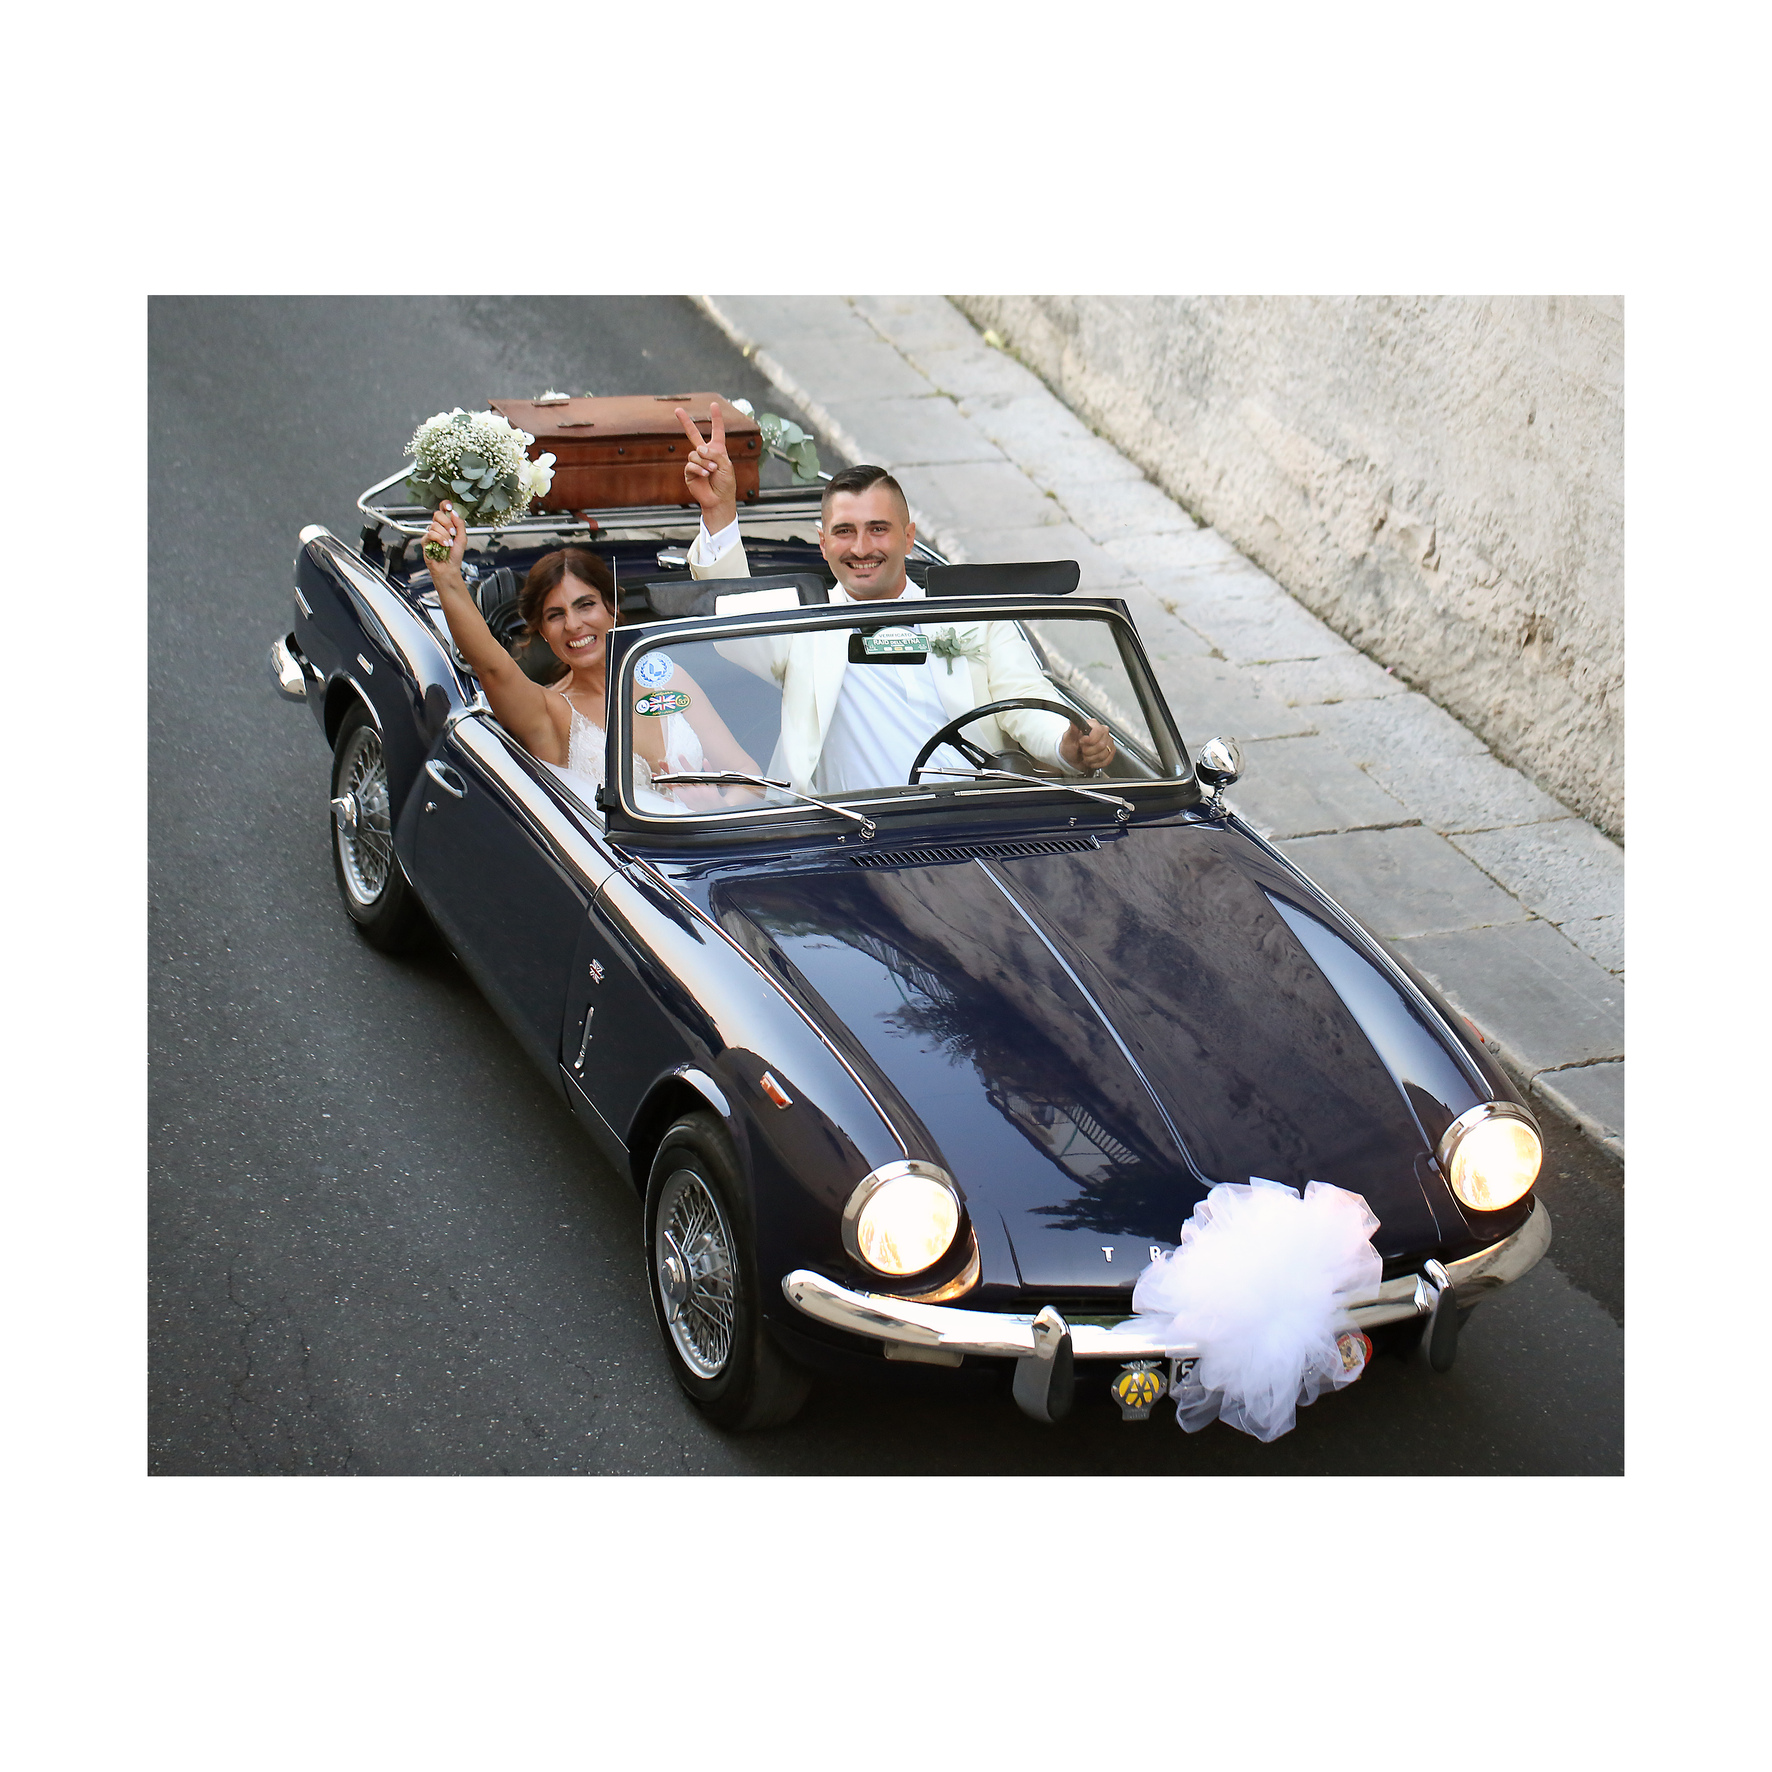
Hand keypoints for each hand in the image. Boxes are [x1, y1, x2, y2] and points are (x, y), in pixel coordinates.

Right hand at [422, 501, 467, 578]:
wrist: (449, 568)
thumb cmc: (454, 555)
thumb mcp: (462, 538)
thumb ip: (460, 524)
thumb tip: (454, 513)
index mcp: (447, 525)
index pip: (443, 510)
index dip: (445, 505)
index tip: (449, 506)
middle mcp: (438, 527)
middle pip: (437, 514)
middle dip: (447, 523)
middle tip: (453, 533)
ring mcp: (431, 533)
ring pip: (435, 525)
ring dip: (445, 535)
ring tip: (449, 544)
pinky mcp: (425, 541)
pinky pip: (431, 534)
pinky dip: (440, 539)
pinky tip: (444, 545)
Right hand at [676, 399, 737, 533]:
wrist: (718, 500)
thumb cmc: (726, 483)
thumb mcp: (726, 465)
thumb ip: (715, 454)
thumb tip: (698, 449)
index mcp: (717, 449)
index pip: (717, 431)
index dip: (716, 418)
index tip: (714, 405)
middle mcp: (705, 453)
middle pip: (693, 434)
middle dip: (685, 422)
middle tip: (677, 410)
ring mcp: (696, 462)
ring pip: (695, 453)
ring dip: (705, 462)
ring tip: (712, 471)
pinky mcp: (689, 472)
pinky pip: (691, 464)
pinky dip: (699, 469)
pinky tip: (705, 475)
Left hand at [1060, 718, 1115, 772]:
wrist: (1072, 757)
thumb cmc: (1070, 746)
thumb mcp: (1068, 738)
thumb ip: (1072, 730)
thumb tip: (1073, 720)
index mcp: (1093, 725)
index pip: (1098, 731)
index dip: (1089, 740)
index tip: (1081, 742)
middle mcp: (1103, 731)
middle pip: (1101, 745)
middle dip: (1089, 751)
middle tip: (1082, 750)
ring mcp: (1108, 741)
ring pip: (1104, 754)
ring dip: (1091, 759)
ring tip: (1086, 756)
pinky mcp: (1111, 751)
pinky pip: (1107, 760)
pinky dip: (1096, 764)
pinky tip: (1091, 760)